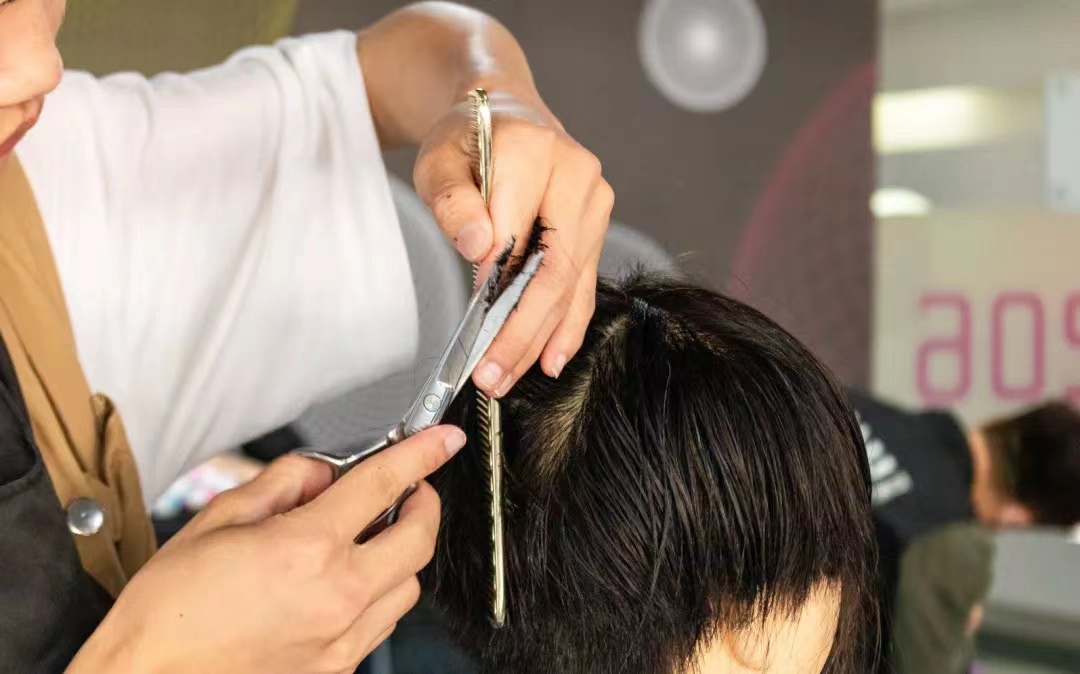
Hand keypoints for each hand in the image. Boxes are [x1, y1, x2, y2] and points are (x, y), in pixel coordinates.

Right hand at [69, 426, 465, 673]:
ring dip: (401, 553)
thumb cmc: (168, 610)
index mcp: (306, 549)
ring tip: (370, 539)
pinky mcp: (335, 669)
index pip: (384, 484)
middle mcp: (336, 596)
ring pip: (409, 586)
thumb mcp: (218, 520)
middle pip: (419, 538)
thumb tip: (323, 473)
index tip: (440, 440)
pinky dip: (380, 595)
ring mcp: (340, 640)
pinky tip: (349, 583)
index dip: (421, 454)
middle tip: (409, 489)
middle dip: (424, 503)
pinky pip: (382, 624)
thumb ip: (282, 484)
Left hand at [414, 89, 613, 395]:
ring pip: (571, 284)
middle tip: (492, 374)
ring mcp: (594, 202)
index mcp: (535, 151)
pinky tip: (552, 358)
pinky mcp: (595, 226)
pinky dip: (566, 324)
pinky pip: (583, 283)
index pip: (518, 232)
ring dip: (541, 337)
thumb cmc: (468, 139)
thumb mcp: (439, 162)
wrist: (504, 113)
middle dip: (523, 330)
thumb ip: (455, 202)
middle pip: (554, 268)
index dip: (496, 285)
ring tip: (510, 376)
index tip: (472, 327)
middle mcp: (577, 175)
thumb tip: (481, 247)